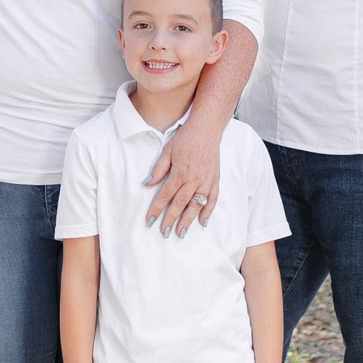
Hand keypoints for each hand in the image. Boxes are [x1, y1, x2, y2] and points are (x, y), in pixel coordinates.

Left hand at [145, 119, 221, 235]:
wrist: (207, 129)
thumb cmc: (185, 138)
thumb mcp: (167, 150)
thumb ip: (158, 169)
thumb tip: (147, 184)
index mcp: (180, 172)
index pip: (165, 195)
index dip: (156, 209)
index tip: (150, 221)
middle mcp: (194, 180)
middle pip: (180, 204)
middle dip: (171, 220)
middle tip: (164, 233)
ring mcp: (206, 181)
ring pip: (196, 206)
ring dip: (188, 221)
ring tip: (181, 233)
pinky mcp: (215, 180)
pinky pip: (212, 200)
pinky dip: (208, 212)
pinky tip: (202, 222)